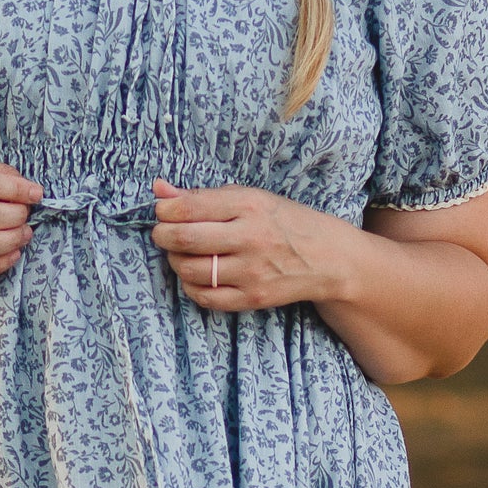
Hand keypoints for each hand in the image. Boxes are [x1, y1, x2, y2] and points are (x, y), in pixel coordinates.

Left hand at [150, 180, 358, 314]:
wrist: (328, 258)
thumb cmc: (284, 222)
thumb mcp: (251, 198)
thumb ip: (203, 196)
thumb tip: (159, 190)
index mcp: (250, 205)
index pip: (191, 207)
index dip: (165, 209)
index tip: (163, 210)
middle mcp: (251, 238)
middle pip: (185, 239)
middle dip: (163, 235)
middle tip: (164, 233)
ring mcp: (252, 271)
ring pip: (190, 270)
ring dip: (175, 261)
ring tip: (180, 253)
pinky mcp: (253, 298)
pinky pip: (204, 297)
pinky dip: (191, 285)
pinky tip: (196, 275)